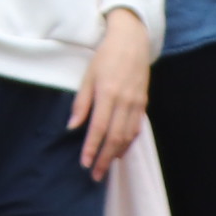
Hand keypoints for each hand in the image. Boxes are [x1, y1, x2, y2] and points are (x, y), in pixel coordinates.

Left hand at [72, 7, 151, 178]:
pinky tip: (120, 150)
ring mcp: (136, 103)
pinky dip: (128, 142)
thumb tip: (72, 126)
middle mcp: (124, 101)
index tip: (84, 163)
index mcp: (108, 93)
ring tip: (105, 166)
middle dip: (104, 158)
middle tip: (95, 175)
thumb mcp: (88, 75)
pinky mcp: (144, 103)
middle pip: (115, 138)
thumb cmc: (105, 56)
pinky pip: (136, 128)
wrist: (132, 41)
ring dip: (116, 154)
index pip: (99, 128)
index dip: (91, 148)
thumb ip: (81, 102)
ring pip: (127, 136)